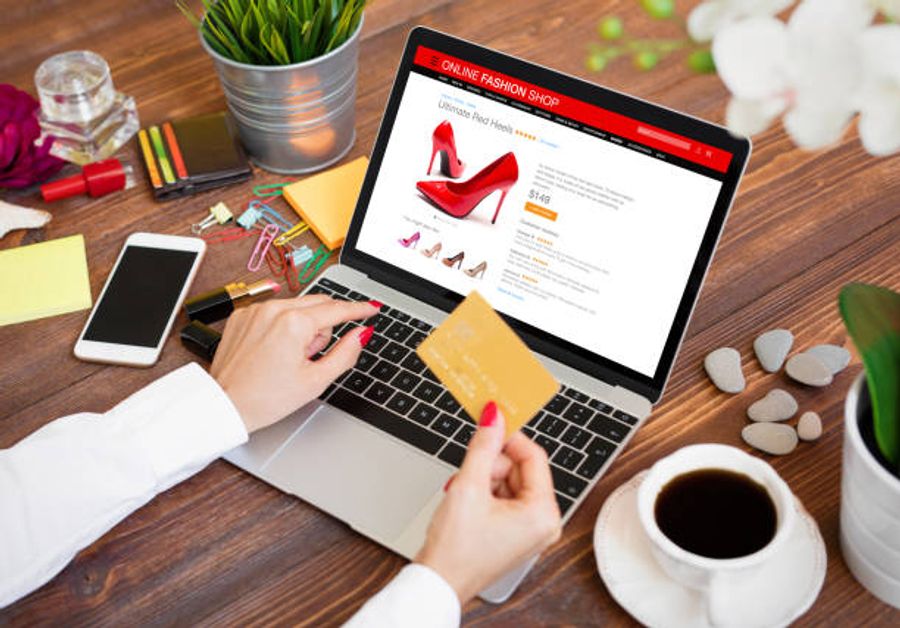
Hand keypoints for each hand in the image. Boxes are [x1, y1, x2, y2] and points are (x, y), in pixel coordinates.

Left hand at [210, 294, 378, 432]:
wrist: (225, 405)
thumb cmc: (265, 399)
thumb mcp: (316, 380)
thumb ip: (345, 353)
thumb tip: (362, 334)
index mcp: (294, 323)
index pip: (337, 310)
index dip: (359, 310)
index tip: (372, 308)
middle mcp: (273, 309)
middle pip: (318, 305)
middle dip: (324, 327)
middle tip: (313, 356)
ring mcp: (255, 310)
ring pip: (296, 307)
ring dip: (302, 327)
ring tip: (289, 358)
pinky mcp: (242, 316)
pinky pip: (274, 311)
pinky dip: (281, 326)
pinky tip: (273, 351)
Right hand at [415, 403, 561, 603]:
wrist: (437, 583)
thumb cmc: (455, 549)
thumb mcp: (469, 486)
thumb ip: (484, 446)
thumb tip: (494, 417)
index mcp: (543, 513)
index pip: (533, 457)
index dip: (509, 438)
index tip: (490, 424)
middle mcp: (543, 523)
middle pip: (520, 470)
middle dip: (490, 467)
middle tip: (468, 475)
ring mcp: (529, 531)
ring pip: (509, 482)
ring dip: (483, 481)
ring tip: (463, 495)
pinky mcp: (515, 534)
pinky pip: (504, 499)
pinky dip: (483, 495)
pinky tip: (466, 505)